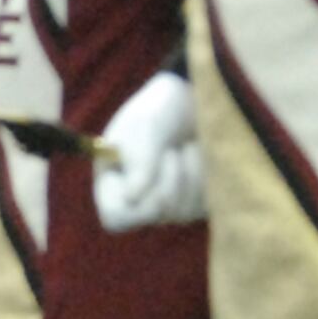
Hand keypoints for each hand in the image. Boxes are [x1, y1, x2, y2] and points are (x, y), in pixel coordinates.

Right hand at [94, 72, 204, 232]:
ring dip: (189, 174)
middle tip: (171, 150)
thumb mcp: (144, 126)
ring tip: (185, 146)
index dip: (135, 205)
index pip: (115, 218)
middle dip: (169, 180)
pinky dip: (205, 177)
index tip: (150, 176)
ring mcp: (169, 205)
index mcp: (112, 185)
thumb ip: (139, 159)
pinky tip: (198, 154)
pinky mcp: (197, 202)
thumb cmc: (157, 111)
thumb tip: (133, 197)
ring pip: (183, 212)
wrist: (190, 100)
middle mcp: (138, 202)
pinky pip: (204, 205)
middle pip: (156, 215)